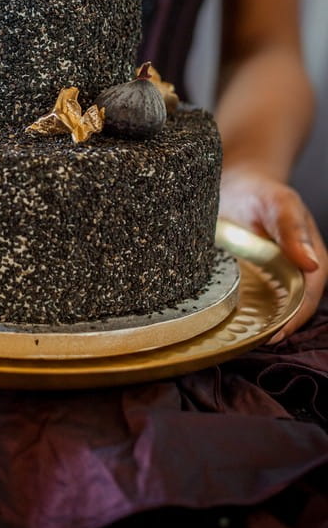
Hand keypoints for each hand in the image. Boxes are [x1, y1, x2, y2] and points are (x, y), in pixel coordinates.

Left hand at [219, 169, 327, 341]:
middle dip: (270, 329)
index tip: (272, 335)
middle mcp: (293, 277)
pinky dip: (235, 313)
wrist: (235, 186)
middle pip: (287, 313)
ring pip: (266, 312)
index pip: (306, 301)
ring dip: (252, 324)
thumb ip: (292, 229)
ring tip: (231, 337)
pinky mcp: (247, 281)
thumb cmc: (262, 193)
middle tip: (246, 341)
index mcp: (311, 263)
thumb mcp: (278, 204)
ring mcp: (270, 281)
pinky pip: (244, 303)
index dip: (292, 320)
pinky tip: (217, 320)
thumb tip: (311, 263)